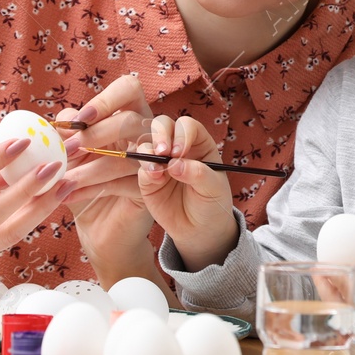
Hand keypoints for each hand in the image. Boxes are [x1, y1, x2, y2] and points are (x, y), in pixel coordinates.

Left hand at [54, 75, 160, 273]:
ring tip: (63, 181)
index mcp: (127, 116)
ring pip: (127, 156)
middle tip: (69, 150)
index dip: (106, 100)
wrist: (99, 228)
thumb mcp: (70, 155)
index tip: (80, 120)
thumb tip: (60, 120)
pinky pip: (124, 184)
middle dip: (97, 134)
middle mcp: (145, 135)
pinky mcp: (150, 190)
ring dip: (90, 168)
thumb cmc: (84, 182)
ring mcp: (153, 162)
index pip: (129, 89)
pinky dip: (91, 189)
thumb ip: (67, 133)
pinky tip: (69, 195)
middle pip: (131, 120)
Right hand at [136, 114, 237, 270]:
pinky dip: (145, 170)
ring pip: (146, 143)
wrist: (199, 229)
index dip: (182, 134)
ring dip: (149, 151)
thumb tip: (175, 164)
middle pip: (163, 125)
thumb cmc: (212, 204)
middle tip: (163, 152)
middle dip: (160, 134)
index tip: (181, 151)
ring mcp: (160, 162)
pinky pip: (141, 167)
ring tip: (158, 172)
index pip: (187, 126)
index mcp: (199, 143)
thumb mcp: (214, 189)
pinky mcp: (148, 179)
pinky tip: (155, 180)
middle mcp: (177, 147)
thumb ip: (198, 174)